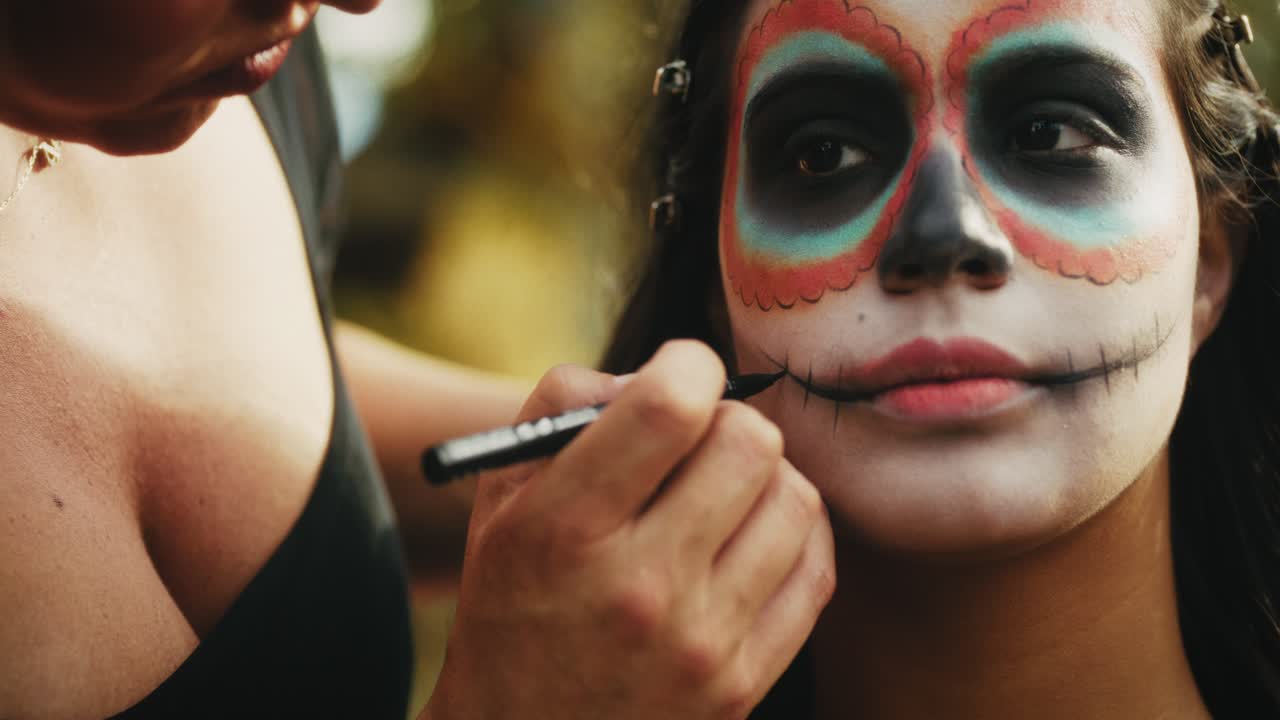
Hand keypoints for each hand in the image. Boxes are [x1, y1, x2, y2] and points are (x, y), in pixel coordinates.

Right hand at [423, 341, 835, 719]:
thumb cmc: (510, 604)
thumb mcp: (499, 500)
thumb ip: (564, 406)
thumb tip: (654, 372)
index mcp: (564, 531)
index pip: (669, 408)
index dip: (687, 364)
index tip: (678, 374)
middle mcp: (639, 587)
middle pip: (749, 443)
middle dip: (727, 419)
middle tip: (700, 437)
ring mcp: (700, 641)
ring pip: (794, 500)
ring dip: (765, 476)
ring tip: (725, 490)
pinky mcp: (742, 682)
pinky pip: (815, 570)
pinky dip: (795, 531)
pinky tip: (757, 531)